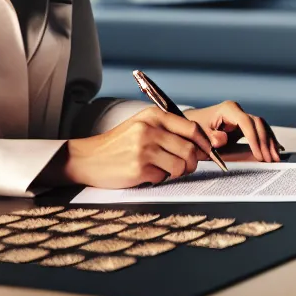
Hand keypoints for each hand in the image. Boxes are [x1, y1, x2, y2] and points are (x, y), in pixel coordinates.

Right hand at [58, 105, 219, 187]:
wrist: (88, 158)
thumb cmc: (119, 144)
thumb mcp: (143, 126)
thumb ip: (170, 131)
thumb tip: (205, 145)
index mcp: (153, 116)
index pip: (193, 128)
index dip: (205, 143)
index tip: (208, 153)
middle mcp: (150, 130)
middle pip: (190, 150)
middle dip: (192, 163)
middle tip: (184, 167)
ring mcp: (144, 149)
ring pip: (181, 166)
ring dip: (177, 173)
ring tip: (164, 170)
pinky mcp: (139, 168)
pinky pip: (164, 178)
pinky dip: (159, 179)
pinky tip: (146, 174)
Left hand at [183, 100, 282, 161]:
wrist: (192, 124)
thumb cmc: (196, 129)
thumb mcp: (199, 134)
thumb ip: (210, 137)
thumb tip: (223, 139)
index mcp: (228, 109)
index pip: (247, 122)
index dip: (254, 139)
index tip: (259, 154)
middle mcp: (238, 110)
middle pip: (258, 124)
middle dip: (265, 142)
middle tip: (270, 159)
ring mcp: (243, 116)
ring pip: (263, 127)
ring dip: (270, 142)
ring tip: (275, 158)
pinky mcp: (245, 124)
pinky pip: (260, 131)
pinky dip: (267, 141)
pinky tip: (274, 150)